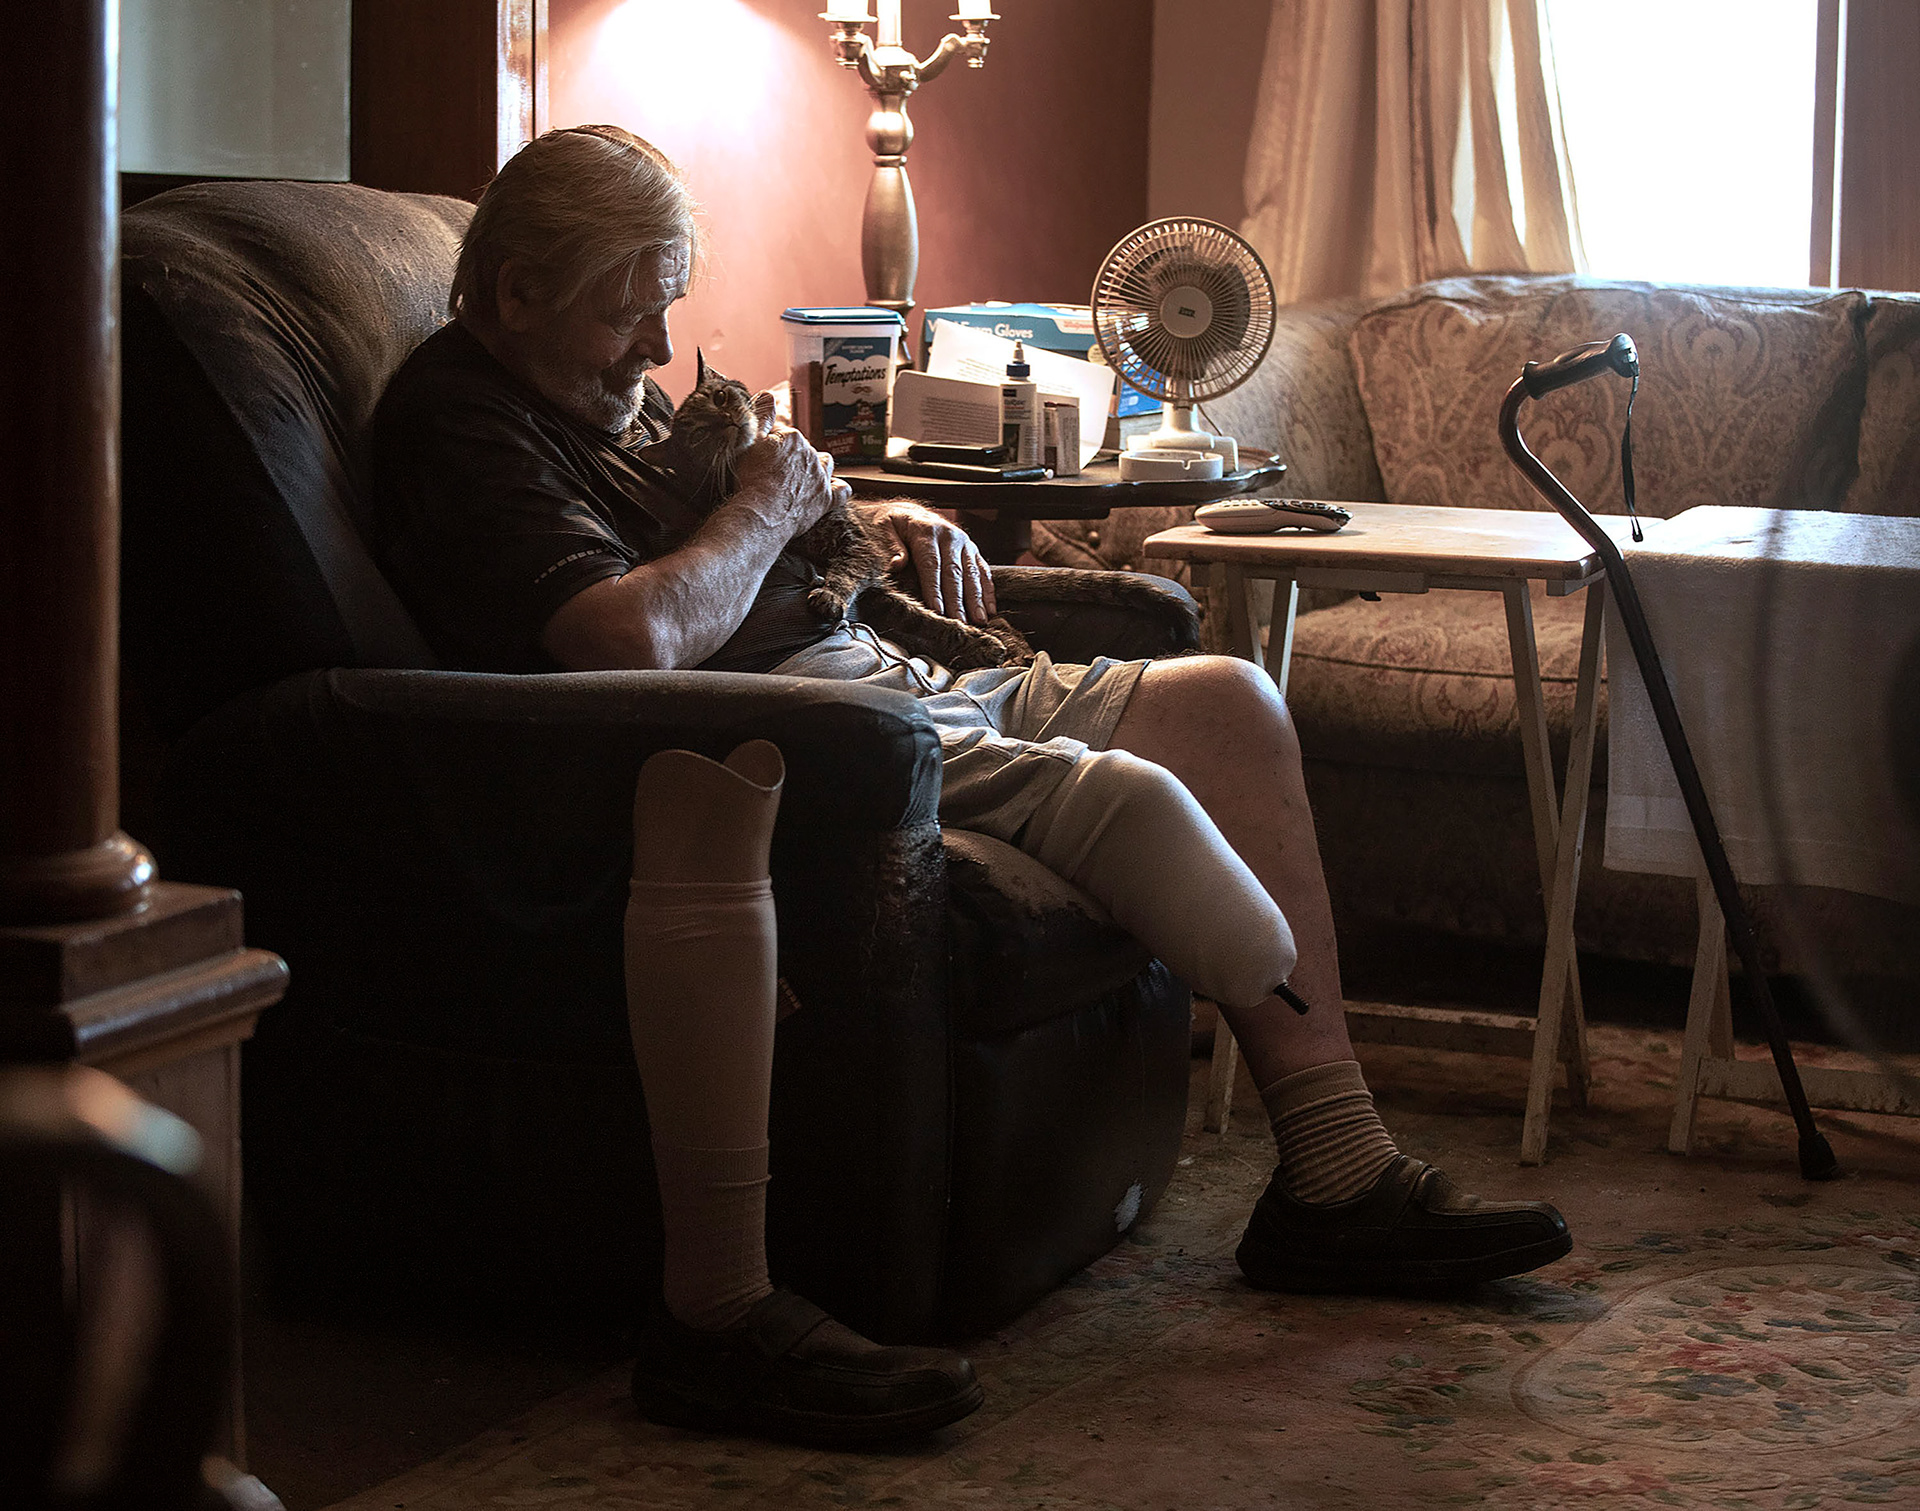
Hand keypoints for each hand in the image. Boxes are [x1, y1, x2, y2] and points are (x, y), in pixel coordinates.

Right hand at [731, 425, 841, 536]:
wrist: (762, 514)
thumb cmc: (750, 480)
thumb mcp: (747, 443)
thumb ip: (761, 418)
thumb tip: (769, 398)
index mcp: (792, 438)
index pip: (783, 435)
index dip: (771, 445)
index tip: (761, 457)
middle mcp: (811, 454)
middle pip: (804, 450)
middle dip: (792, 457)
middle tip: (775, 472)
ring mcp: (821, 477)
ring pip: (826, 464)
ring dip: (817, 467)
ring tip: (802, 477)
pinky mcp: (826, 499)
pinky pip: (841, 490)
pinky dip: (838, 489)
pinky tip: (831, 490)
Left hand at [860, 501, 995, 623]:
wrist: (908, 512)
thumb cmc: (893, 524)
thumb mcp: (883, 527)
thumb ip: (890, 545)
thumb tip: (897, 564)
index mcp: (927, 531)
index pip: (932, 564)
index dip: (934, 589)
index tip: (937, 611)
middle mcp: (950, 536)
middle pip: (955, 572)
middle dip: (958, 600)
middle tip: (960, 623)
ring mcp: (964, 543)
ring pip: (973, 573)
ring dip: (977, 599)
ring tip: (979, 621)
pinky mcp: (972, 550)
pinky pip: (983, 571)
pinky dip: (988, 591)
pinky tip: (990, 610)